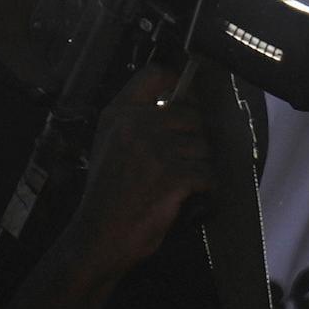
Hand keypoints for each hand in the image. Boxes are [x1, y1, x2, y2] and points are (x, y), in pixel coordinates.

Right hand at [67, 67, 213, 282]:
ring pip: (202, 145)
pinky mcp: (174, 176)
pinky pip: (207, 173)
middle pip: (191, 114)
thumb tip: (176, 105)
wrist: (100, 234)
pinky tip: (190, 194)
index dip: (177, 81)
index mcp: (117, 113)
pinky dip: (205, 187)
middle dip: (193, 137)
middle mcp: (136, 125)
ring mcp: (156, 150)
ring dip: (199, 164)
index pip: (155, 74)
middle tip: (183, 158)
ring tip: (182, 181)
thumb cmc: (106, 192)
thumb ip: (133, 120)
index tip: (186, 95)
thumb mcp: (108, 144)